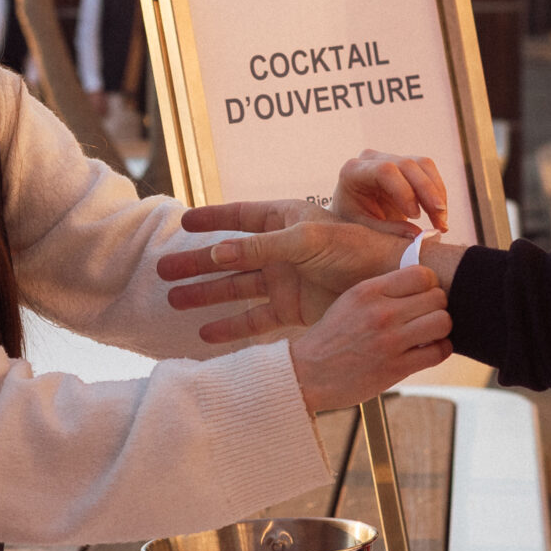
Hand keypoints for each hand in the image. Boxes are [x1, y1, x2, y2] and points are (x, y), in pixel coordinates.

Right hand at [158, 219, 408, 343]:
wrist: (390, 282)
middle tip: (161, 269)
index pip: (239, 217)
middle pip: (227, 256)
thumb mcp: (306, 240)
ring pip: (234, 288)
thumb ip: (262, 246)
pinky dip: (231, 326)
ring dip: (205, 294)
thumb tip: (217, 252)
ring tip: (173, 301)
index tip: (182, 221)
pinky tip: (206, 333)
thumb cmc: (355, 249)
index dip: (211, 218)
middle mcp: (281, 250)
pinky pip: (254, 318)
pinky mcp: (292, 308)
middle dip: (194, 263)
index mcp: (285, 222)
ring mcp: (284, 280)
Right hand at [287, 266, 451, 412]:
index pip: (422, 274)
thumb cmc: (331, 337)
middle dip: (436, 306)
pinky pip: (438, 352)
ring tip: (428, 333)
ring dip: (440, 328)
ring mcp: (389, 341)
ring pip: (442, 322)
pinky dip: (440, 350)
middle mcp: (380, 313)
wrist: (307, 373)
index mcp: (367, 291)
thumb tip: (422, 282)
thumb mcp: (350, 301)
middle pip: (438, 297)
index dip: (429, 284)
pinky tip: (427, 350)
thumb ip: (382, 291)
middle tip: (425, 316)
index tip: (423, 294)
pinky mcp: (395, 368)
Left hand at [332, 149, 448, 234]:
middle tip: (439, 222)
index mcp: (353, 171)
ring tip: (442, 222)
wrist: (351, 210)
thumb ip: (388, 231)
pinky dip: (438, 193)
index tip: (415, 216)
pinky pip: (428, 171)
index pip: (384, 171)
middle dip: (428, 194)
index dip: (404, 191)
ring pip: (423, 165)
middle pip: (407, 165)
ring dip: (437, 194)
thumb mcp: (363, 228)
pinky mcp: (405, 163)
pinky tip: (440, 214)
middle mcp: (371, 159)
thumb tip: (418, 235)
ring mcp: (389, 157)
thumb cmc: (352, 220)